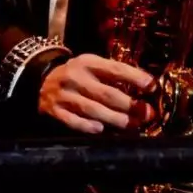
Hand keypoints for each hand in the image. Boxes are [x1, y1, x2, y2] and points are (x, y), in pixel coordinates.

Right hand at [38, 53, 155, 134]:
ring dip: (114, 118)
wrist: (40, 79)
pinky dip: (86, 125)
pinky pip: (72, 120)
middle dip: (129, 105)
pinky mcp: (55, 110)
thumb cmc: (76, 74)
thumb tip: (142, 87)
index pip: (114, 69)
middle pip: (106, 93)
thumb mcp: (91, 66)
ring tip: (131, 125)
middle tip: (147, 113)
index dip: (134, 77)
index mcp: (87, 62)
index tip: (152, 86)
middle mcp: (76, 77)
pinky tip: (100, 130)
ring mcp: (64, 94)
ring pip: (92, 109)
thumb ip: (111, 74)